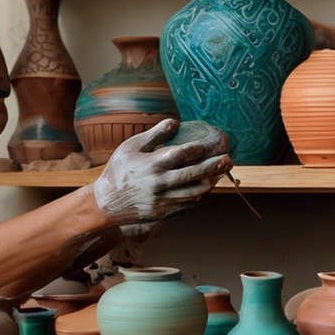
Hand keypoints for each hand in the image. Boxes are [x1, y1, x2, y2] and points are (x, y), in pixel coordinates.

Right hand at [92, 118, 231, 226]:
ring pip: (194, 192)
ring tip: (219, 174)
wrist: (106, 204)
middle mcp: (160, 183)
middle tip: (228, 159)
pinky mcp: (164, 212)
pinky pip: (187, 204)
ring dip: (210, 183)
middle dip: (214, 166)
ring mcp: (163, 200)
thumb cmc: (118, 170)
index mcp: (153, 164)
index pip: (184, 153)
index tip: (215, 142)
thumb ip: (154, 135)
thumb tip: (174, 122)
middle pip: (194, 174)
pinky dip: (197, 196)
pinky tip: (203, 188)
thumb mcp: (130, 147)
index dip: (202, 147)